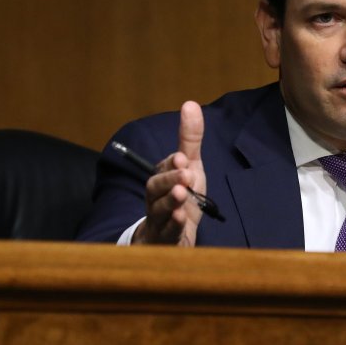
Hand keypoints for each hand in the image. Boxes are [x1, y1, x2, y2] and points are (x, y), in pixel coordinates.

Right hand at [132, 101, 205, 245]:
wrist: (174, 237)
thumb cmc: (182, 198)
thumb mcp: (190, 167)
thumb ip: (189, 140)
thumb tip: (190, 103)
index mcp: (162, 180)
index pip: (163, 169)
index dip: (171, 164)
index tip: (182, 157)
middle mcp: (156, 198)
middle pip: (155, 188)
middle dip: (169, 179)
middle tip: (185, 174)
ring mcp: (160, 221)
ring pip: (159, 210)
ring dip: (170, 202)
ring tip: (182, 193)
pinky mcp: (166, 240)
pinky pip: (167, 234)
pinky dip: (173, 226)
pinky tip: (181, 219)